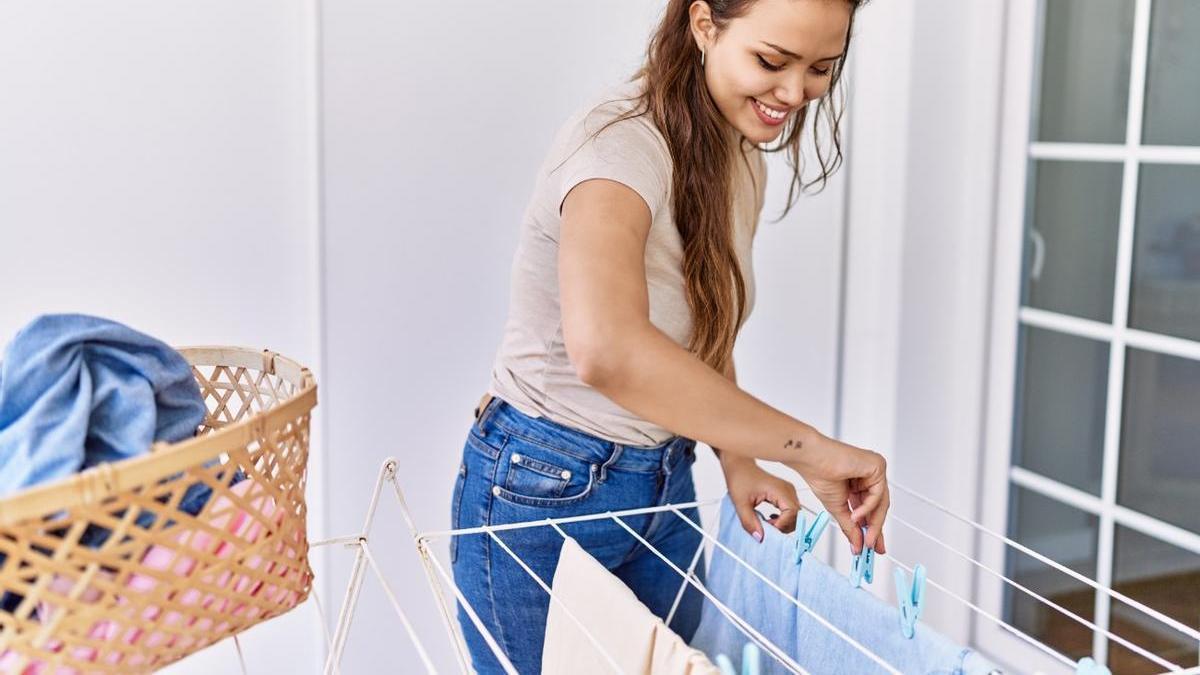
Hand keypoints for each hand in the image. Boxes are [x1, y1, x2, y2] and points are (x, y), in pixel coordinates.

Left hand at [720, 454, 800, 542]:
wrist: (739, 465)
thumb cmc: (740, 477)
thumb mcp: (740, 502)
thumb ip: (749, 521)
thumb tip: (759, 537)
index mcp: (780, 490)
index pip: (792, 513)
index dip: (782, 525)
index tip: (767, 529)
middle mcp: (788, 490)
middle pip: (796, 517)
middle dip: (783, 527)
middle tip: (766, 528)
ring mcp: (788, 492)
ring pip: (794, 516)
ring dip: (782, 524)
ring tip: (766, 524)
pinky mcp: (785, 495)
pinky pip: (790, 512)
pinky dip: (782, 520)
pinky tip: (770, 519)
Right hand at [785, 434, 888, 554]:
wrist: (812, 459)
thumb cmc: (819, 476)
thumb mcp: (838, 508)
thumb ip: (850, 527)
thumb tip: (858, 546)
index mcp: (860, 483)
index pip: (871, 508)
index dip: (872, 528)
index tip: (871, 546)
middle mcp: (869, 475)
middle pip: (879, 506)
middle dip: (876, 529)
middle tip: (873, 547)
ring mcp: (874, 469)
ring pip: (881, 502)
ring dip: (873, 523)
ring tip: (866, 538)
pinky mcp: (877, 465)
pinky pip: (878, 493)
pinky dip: (868, 507)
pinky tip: (855, 515)